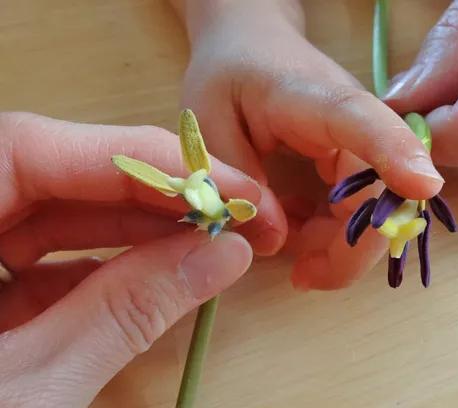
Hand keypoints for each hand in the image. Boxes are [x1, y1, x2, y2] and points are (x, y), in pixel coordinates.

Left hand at [0, 112, 254, 405]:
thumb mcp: (31, 391)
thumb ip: (127, 311)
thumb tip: (224, 254)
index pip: (28, 150)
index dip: (132, 158)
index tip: (216, 182)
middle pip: (49, 175)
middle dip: (146, 192)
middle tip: (226, 209)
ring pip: (52, 214)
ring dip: (135, 227)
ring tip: (206, 240)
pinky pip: (43, 259)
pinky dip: (104, 267)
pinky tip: (158, 274)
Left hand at [178, 0, 443, 289]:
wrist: (250, 46)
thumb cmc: (228, 75)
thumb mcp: (210, 124)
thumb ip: (238, 182)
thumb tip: (275, 243)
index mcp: (314, 98)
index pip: (364, 121)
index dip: (396, 155)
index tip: (424, 188)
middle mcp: (351, 121)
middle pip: (376, 192)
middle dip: (349, 249)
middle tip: (303, 277)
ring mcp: (356, 143)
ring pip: (370, 211)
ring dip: (336, 247)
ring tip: (292, 260)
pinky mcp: (352, 160)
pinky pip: (352, 210)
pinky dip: (326, 233)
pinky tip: (291, 230)